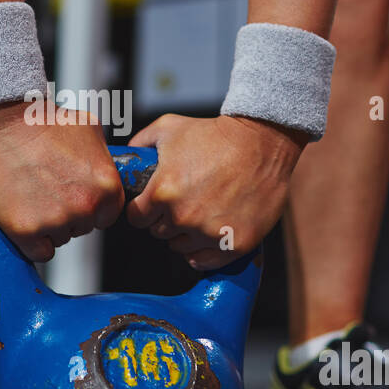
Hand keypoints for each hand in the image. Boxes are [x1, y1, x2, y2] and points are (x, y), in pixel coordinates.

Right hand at [0, 101, 123, 261]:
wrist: (2, 121)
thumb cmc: (41, 121)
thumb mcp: (89, 128)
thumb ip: (104, 158)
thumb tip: (108, 170)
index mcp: (106, 185)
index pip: (107, 216)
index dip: (90, 207)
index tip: (74, 196)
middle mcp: (85, 206)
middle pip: (82, 229)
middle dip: (68, 214)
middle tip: (47, 190)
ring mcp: (55, 220)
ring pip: (59, 240)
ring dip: (47, 226)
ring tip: (32, 195)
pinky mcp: (26, 230)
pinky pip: (39, 252)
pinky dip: (31, 242)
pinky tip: (23, 216)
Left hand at [126, 114, 305, 269]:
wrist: (261, 142)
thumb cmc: (215, 134)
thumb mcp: (169, 127)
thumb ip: (141, 143)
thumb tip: (127, 153)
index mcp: (162, 193)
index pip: (137, 218)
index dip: (144, 210)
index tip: (155, 204)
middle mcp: (183, 217)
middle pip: (159, 233)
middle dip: (166, 219)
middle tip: (185, 201)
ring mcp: (210, 233)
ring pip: (181, 247)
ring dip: (187, 234)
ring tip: (202, 211)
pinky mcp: (235, 244)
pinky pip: (206, 261)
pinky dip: (205, 252)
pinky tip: (210, 234)